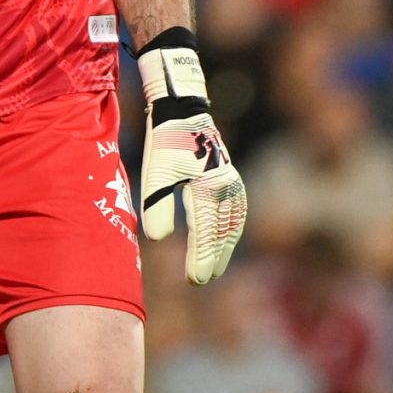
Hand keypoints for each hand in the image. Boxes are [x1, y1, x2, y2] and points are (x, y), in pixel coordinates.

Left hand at [136, 31, 249, 284]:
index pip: (206, 231)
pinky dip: (230, 231)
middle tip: (201, 280)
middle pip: (222, 231)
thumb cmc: (166, 142)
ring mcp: (232, 183)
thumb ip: (157, 206)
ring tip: (213, 268)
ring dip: (224, 247)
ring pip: (232, 224)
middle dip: (213, 258)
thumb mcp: (155, 172)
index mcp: (208, 185)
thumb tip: (158, 238)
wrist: (184, 111)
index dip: (201, 258)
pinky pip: (236, 213)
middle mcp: (226, 187)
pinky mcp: (231, 180)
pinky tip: (223, 241)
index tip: (194, 280)